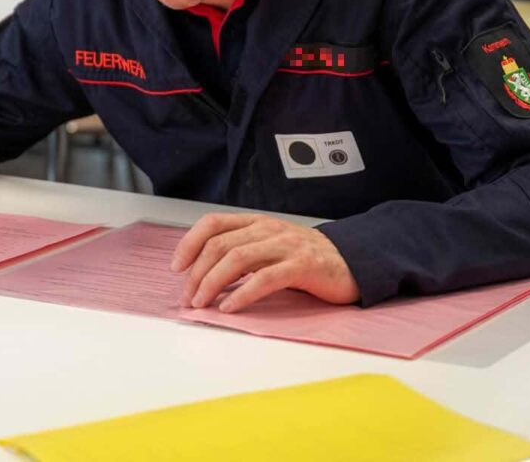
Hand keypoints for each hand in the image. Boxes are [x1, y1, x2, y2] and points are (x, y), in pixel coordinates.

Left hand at [171, 213, 359, 312]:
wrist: (352, 261)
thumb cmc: (306, 259)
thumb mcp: (269, 248)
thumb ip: (242, 254)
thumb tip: (204, 275)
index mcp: (256, 223)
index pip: (213, 223)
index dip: (190, 243)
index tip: (177, 267)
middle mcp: (268, 229)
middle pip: (220, 245)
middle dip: (197, 273)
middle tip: (188, 298)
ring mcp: (285, 246)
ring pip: (238, 259)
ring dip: (213, 283)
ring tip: (202, 304)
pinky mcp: (302, 266)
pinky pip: (265, 279)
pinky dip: (243, 294)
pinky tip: (230, 307)